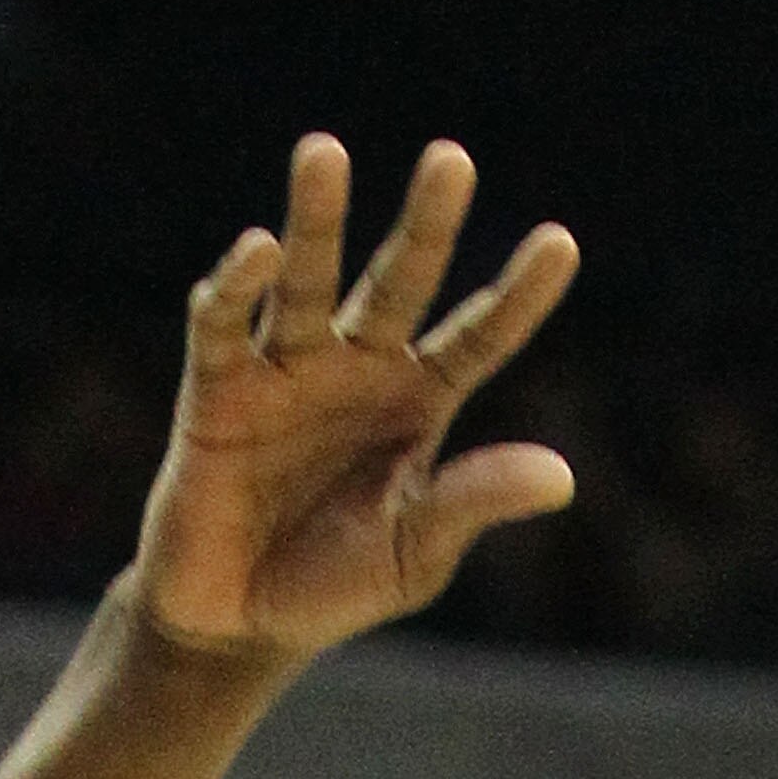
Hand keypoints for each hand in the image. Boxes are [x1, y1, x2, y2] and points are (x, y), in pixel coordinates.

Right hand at [128, 132, 577, 665]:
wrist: (232, 626)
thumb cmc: (332, 587)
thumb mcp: (414, 554)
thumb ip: (471, 503)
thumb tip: (561, 477)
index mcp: (418, 402)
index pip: (479, 337)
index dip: (518, 296)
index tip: (560, 243)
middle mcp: (356, 369)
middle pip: (397, 282)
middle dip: (424, 224)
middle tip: (451, 160)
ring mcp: (286, 371)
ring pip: (308, 281)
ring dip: (316, 219)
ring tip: (325, 152)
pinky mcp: (216, 390)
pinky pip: (224, 326)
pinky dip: (234, 288)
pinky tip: (257, 252)